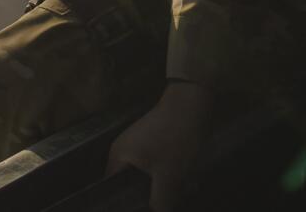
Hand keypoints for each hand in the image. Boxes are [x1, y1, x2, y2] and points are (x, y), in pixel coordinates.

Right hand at [106, 81, 218, 211]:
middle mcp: (122, 150)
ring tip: (182, 188)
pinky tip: (187, 178)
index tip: (142, 206)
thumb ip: (159, 203)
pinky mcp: (152, 141)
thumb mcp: (169, 177)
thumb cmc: (175, 139)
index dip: (126, 203)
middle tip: (168, 200)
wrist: (192, 104)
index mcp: (118, 157)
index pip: (113, 190)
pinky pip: (156, 167)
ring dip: (165, 186)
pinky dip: (169, 174)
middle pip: (132, 185)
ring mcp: (137, 144)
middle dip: (152, 196)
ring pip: (148, 177)